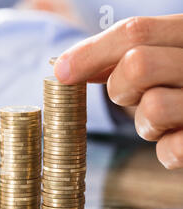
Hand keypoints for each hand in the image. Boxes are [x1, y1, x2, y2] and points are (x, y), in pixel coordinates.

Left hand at [54, 14, 182, 168]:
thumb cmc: (179, 81)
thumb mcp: (159, 55)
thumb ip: (119, 56)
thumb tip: (66, 68)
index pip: (134, 33)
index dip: (90, 53)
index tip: (62, 72)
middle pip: (137, 65)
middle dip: (120, 87)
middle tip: (133, 96)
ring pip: (153, 108)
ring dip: (145, 123)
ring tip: (164, 119)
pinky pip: (170, 150)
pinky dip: (165, 150)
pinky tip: (176, 138)